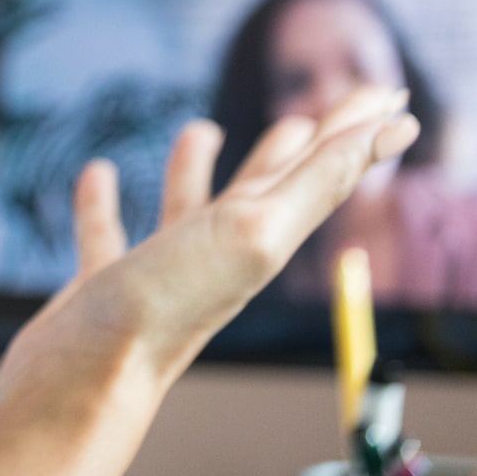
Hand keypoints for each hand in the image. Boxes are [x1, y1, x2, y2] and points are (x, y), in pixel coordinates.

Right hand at [0, 86, 419, 475]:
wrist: (84, 382)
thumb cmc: (165, 312)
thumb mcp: (253, 234)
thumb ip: (316, 182)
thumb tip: (389, 126)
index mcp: (261, 236)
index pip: (325, 172)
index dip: (360, 131)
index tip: (391, 93)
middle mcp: (220, 252)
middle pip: (271, 187)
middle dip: (298, 145)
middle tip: (319, 110)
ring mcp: (163, 270)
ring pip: (191, 208)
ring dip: (199, 167)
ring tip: (203, 129)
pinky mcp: (107, 283)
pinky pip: (109, 233)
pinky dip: (103, 201)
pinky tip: (97, 175)